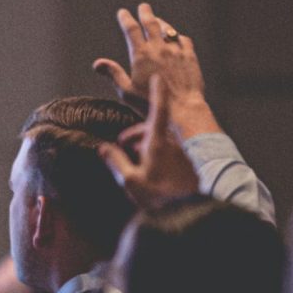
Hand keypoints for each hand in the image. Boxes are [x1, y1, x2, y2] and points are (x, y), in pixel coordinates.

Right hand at [93, 3, 219, 138]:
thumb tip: (97, 63)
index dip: (125, 19)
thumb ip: (113, 74)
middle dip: (145, 13)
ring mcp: (176, 51)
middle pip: (151, 23)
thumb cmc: (150, 104)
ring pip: (168, 29)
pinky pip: (183, 40)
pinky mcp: (190, 57)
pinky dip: (177, 36)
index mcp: (141, 55)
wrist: (182, 109)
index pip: (131, 30)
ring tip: (157, 20)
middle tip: (143, 6)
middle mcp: (159, 48)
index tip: (122, 12)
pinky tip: (176, 38)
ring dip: (161, 22)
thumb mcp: (126, 92)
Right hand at [99, 75, 199, 209]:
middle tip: (122, 143)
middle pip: (154, 129)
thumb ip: (115, 162)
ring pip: (162, 142)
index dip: (157, 92)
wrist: (189, 215)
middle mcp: (174, 145)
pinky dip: (158, 155)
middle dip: (137, 133)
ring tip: (133, 161)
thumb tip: (103, 149)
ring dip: (146, 146)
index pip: (159, 110)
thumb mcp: (130, 182)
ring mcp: (183, 155)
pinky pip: (171, 153)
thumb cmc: (159, 199)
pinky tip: (150, 170)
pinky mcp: (189, 166)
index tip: (157, 77)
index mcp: (159, 144)